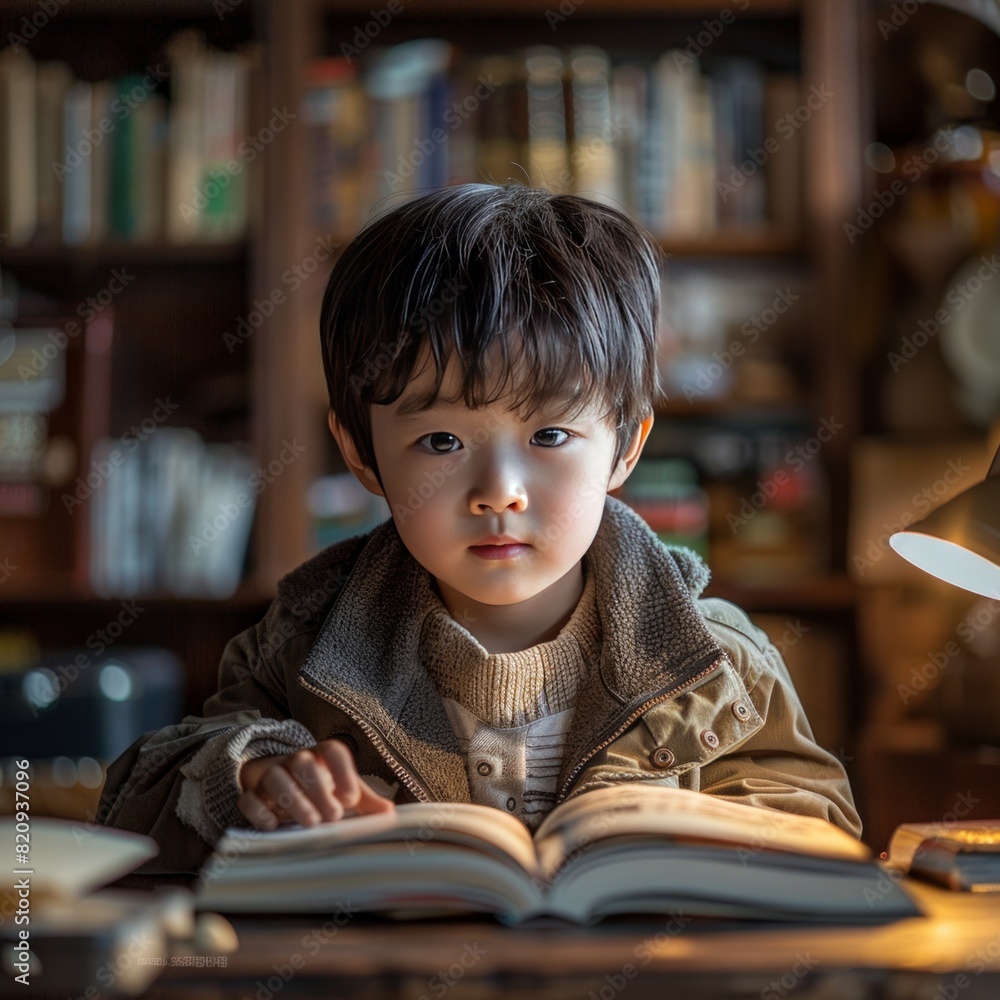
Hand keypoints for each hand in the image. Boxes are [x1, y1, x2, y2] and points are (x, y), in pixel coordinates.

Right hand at [237, 738, 394, 830]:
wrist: (281, 782)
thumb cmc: (319, 787)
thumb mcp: (342, 790)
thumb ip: (366, 801)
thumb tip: (390, 812)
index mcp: (321, 757)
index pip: (332, 751)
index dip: (343, 771)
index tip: (352, 797)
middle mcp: (295, 761)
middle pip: (303, 764)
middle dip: (318, 789)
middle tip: (333, 816)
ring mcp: (271, 776)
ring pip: (276, 778)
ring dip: (293, 800)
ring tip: (310, 822)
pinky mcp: (252, 795)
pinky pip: (249, 799)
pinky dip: (258, 812)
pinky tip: (273, 826)